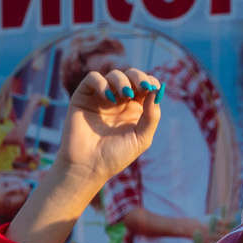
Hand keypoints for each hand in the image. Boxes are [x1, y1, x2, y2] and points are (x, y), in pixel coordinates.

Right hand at [52, 65, 164, 186]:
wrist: (88, 167)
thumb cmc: (115, 156)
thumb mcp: (141, 138)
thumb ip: (152, 116)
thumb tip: (158, 91)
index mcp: (134, 108)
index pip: (146, 86)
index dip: (151, 82)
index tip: (153, 89)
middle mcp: (118, 100)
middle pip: (131, 75)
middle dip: (138, 77)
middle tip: (141, 87)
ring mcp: (101, 97)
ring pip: (114, 75)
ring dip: (122, 81)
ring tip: (124, 95)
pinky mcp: (84, 96)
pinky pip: (93, 78)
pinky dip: (101, 82)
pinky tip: (108, 97)